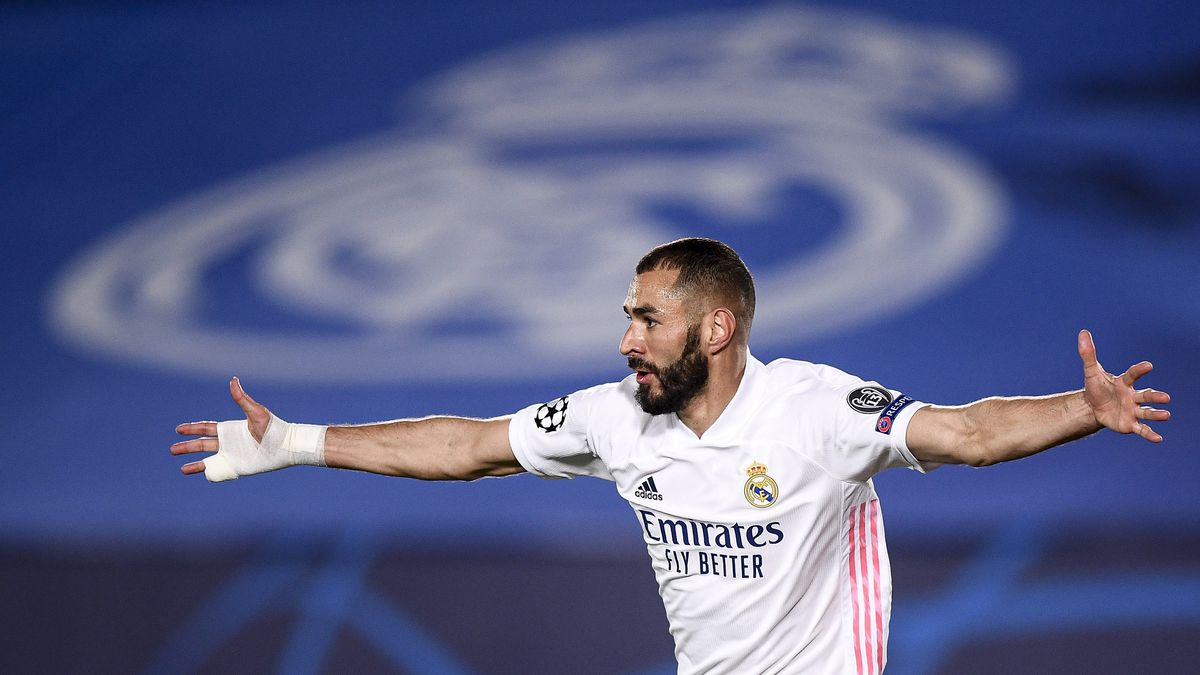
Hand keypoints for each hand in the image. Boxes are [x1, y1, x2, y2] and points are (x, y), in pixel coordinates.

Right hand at [172, 377, 323, 480]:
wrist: (286, 447)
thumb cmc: (274, 428)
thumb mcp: (256, 412)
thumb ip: (242, 399)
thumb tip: (233, 379)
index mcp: (231, 429)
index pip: (207, 428)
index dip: (193, 429)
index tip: (178, 429)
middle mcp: (229, 443)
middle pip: (203, 445)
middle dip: (187, 447)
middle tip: (172, 449)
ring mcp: (233, 456)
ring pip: (208, 461)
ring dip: (194, 464)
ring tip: (181, 469)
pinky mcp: (238, 467)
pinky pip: (220, 472)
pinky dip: (209, 474)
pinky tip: (201, 475)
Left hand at [1078, 329, 1170, 441]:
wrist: (1092, 408)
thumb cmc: (1096, 388)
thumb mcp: (1090, 371)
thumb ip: (1088, 353)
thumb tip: (1083, 332)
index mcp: (1124, 383)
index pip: (1132, 375)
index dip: (1139, 370)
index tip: (1148, 365)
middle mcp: (1132, 396)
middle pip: (1146, 395)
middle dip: (1156, 397)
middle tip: (1166, 398)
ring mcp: (1133, 410)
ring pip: (1147, 412)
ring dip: (1157, 414)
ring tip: (1166, 415)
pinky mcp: (1130, 424)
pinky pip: (1142, 429)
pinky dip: (1150, 434)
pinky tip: (1158, 439)